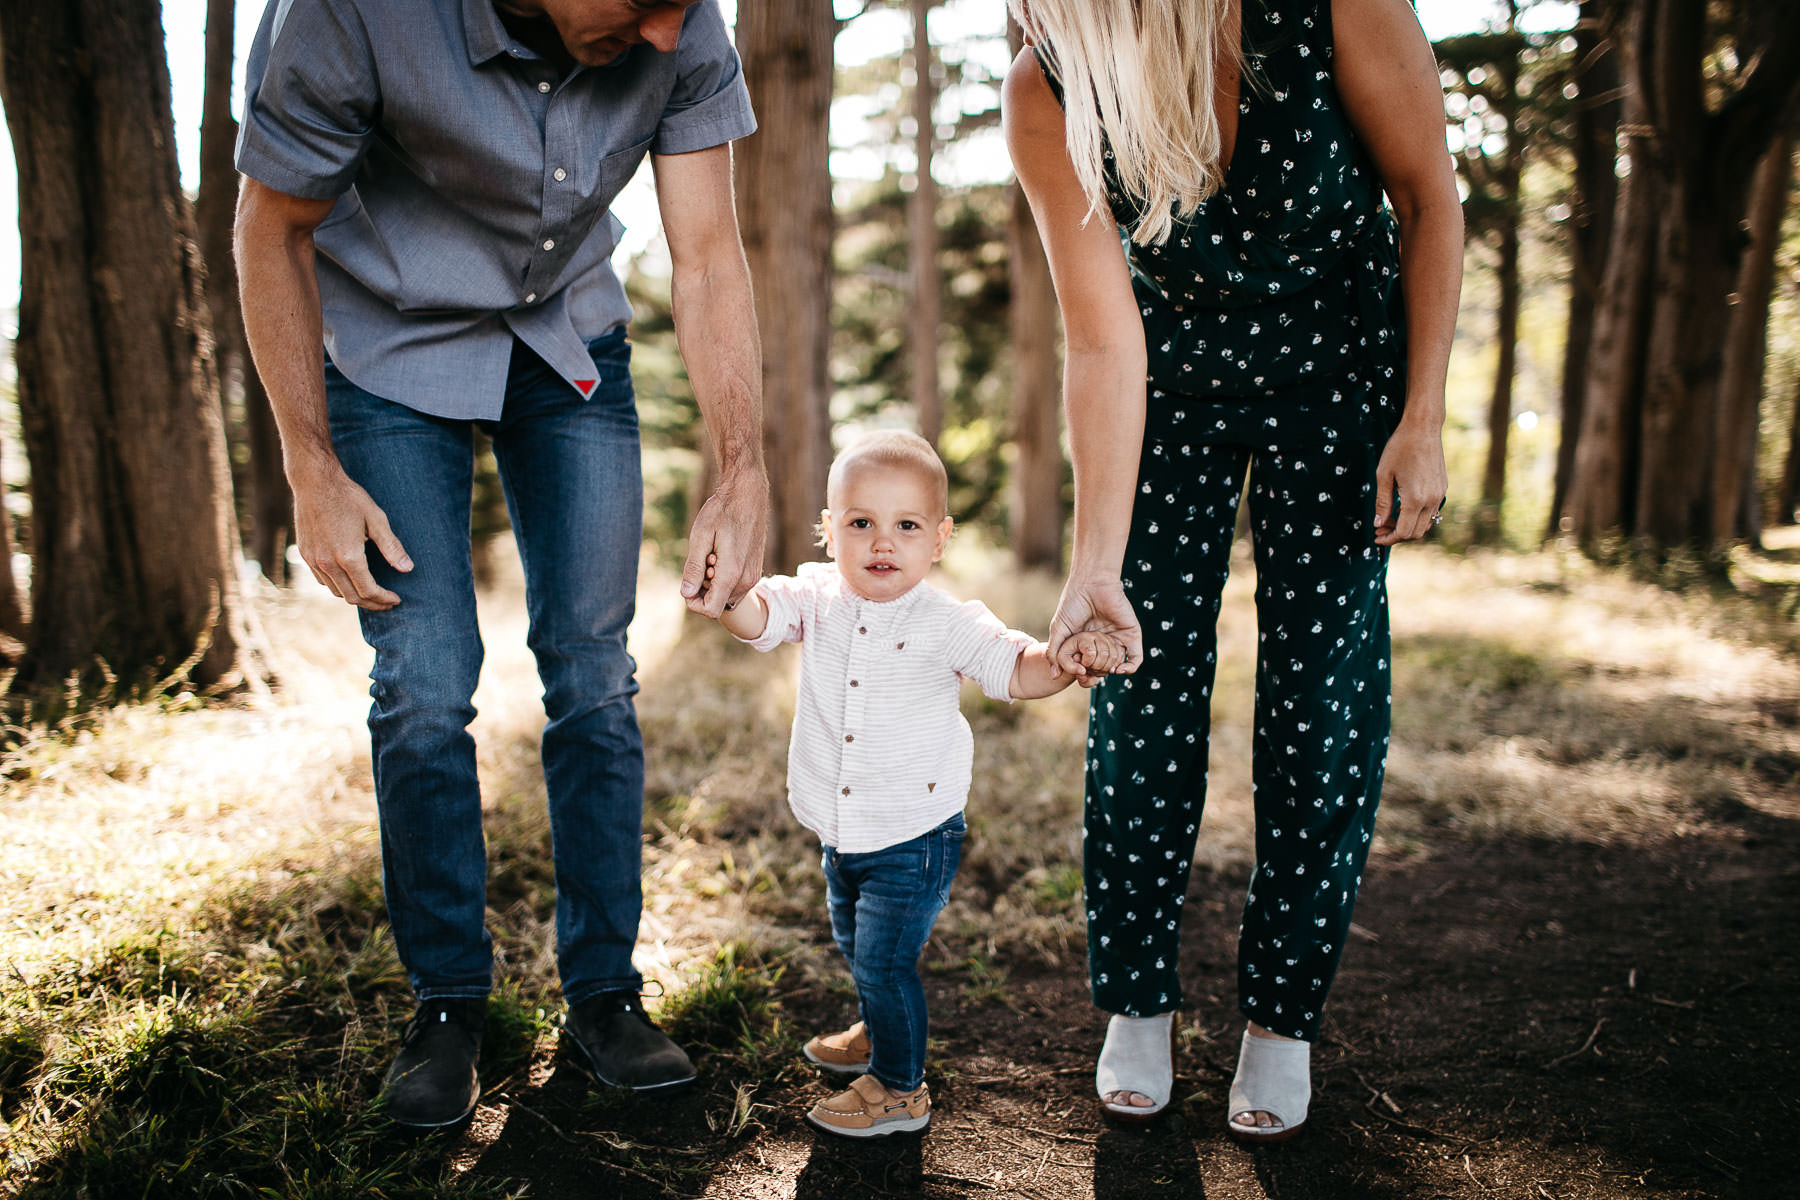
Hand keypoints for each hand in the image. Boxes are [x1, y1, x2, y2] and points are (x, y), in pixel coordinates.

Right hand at [293, 469, 411, 609]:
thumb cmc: (348, 497)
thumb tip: (407, 568)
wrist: (314, 482)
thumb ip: (391, 546)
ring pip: (336, 592)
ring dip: (355, 596)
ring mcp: (314, 560)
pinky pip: (323, 580)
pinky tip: (350, 580)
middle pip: (352, 597)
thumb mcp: (376, 518)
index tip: (396, 600)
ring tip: (372, 594)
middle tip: (387, 602)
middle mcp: (328, 563)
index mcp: (348, 556)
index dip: (384, 599)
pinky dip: (339, 586)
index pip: (368, 591)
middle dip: (373, 603)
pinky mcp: (306, 554)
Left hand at [681, 466, 767, 616]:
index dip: (693, 602)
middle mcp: (745, 581)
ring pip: (726, 595)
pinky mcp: (754, 570)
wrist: (747, 495)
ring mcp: (752, 576)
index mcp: (731, 575)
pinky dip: (724, 576)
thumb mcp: (700, 536)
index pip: (710, 610)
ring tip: (713, 555)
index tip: (688, 582)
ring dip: (714, 582)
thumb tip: (686, 593)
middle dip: (703, 589)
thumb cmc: (721, 512)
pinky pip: (735, 586)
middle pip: (718, 603)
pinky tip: (722, 554)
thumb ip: (693, 568)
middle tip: (703, 559)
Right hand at [1048, 573, 1142, 679]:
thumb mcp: (1058, 630)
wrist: (1091, 584)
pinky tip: (1118, 669)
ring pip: (1118, 664)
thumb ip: (1055, 652)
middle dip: (1096, 674)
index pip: (1087, 666)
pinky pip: (1136, 658)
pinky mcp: (1131, 635)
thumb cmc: (1072, 603)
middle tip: (1090, 670)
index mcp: (1086, 642)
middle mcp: (1101, 642)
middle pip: (1102, 668)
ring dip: (1110, 671)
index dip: (1083, 674)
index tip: (1078, 673)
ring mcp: (1117, 638)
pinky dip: (1130, 668)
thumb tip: (1054, 676)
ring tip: (1102, 668)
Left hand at [1373, 420, 1447, 545]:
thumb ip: (1382, 502)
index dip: (1389, 539)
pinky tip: (1402, 509)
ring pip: (1425, 524)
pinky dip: (1417, 517)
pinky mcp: (1442, 488)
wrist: (1423, 429)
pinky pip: (1431, 512)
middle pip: (1415, 533)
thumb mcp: (1384, 475)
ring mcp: (1440, 495)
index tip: (1376, 537)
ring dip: (1408, 527)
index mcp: (1416, 499)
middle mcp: (1432, 500)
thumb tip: (1378, 523)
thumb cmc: (1400, 448)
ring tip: (1389, 520)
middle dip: (1396, 535)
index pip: (1403, 532)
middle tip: (1380, 529)